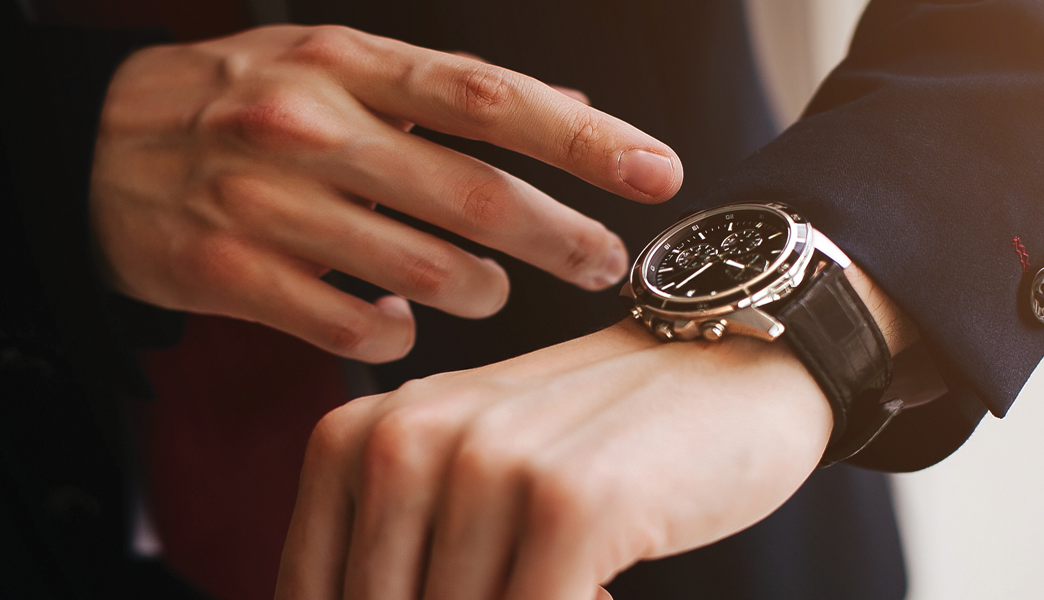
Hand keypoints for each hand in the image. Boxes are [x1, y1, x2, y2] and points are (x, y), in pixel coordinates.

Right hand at [90, 25, 683, 362]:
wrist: (90, 145)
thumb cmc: (236, 99)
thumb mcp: (335, 65)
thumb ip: (443, 92)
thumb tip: (568, 100)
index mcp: (344, 61)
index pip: (486, 96)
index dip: (582, 137)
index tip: (656, 171)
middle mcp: (307, 124)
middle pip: (471, 193)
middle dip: (559, 236)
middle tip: (605, 262)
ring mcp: (260, 199)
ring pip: (418, 269)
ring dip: (480, 290)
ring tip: (494, 289)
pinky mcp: (222, 272)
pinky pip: (342, 323)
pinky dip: (393, 330)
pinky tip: (403, 322)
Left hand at [274, 265, 914, 599]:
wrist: (734, 363)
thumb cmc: (590, 436)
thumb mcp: (465, 471)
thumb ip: (401, 545)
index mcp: (357, 437)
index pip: (309, 592)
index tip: (459, 589)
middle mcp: (405, 441)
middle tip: (525, 576)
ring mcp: (488, 467)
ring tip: (569, 575)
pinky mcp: (572, 502)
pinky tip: (607, 585)